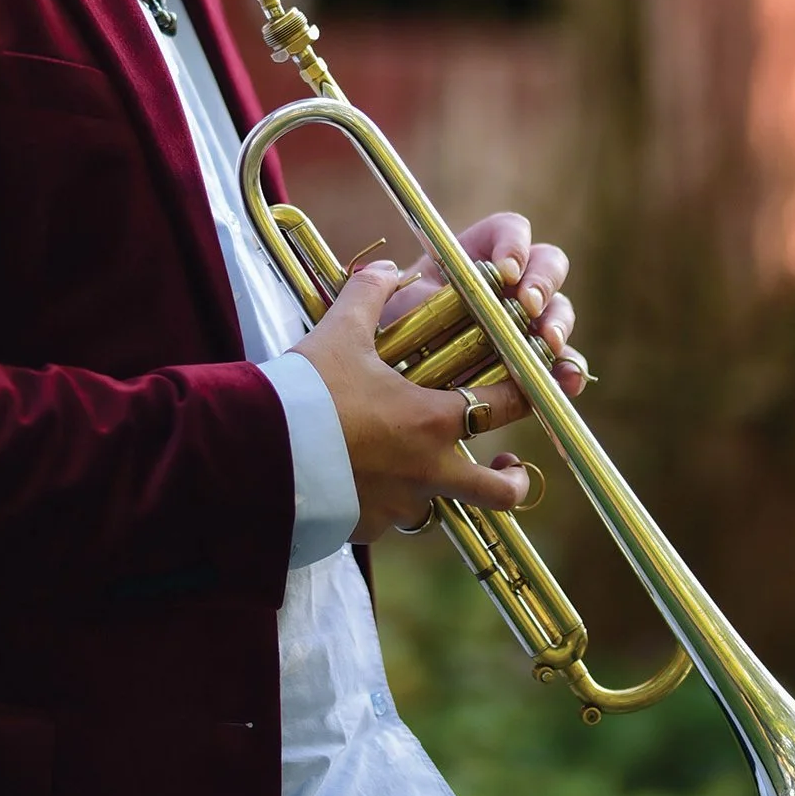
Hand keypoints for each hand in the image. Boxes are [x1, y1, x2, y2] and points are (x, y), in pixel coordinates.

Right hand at [290, 259, 532, 541]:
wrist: (260, 453)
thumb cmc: (310, 392)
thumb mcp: (340, 333)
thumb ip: (368, 294)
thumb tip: (384, 266)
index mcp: (432, 421)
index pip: (501, 406)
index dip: (524, 393)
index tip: (534, 388)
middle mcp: (427, 471)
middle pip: (496, 492)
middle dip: (512, 480)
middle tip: (509, 466)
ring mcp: (398, 506)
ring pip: (436, 507)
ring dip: (434, 490)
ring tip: (416, 471)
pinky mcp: (366, 528)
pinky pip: (387, 520)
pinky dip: (382, 503)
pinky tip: (360, 483)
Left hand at [382, 210, 589, 430]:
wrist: (388, 382)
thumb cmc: (390, 333)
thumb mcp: (389, 306)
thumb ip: (392, 289)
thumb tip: (393, 276)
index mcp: (475, 255)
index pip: (509, 230)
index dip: (514, 244)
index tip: (505, 271)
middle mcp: (508, 284)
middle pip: (548, 264)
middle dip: (542, 282)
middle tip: (527, 305)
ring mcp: (525, 322)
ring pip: (559, 310)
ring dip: (558, 323)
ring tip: (546, 343)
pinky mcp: (533, 362)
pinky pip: (561, 363)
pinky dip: (569, 370)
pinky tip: (568, 382)